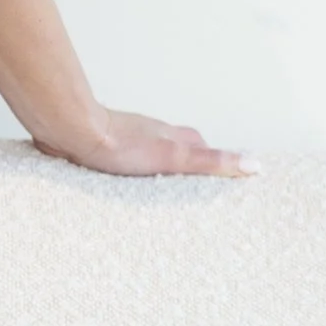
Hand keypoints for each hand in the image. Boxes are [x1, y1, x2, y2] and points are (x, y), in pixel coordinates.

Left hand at [32, 106, 249, 178]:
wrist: (71, 132)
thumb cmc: (119, 144)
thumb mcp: (175, 157)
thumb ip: (212, 162)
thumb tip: (254, 164)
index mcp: (172, 138)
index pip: (203, 149)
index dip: (217, 162)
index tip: (231, 176)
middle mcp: (152, 136)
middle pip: (179, 150)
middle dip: (189, 167)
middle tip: (200, 187)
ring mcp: (127, 141)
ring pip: (150, 156)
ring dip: (159, 171)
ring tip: (166, 193)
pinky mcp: (103, 151)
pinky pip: (124, 164)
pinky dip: (132, 175)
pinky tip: (127, 187)